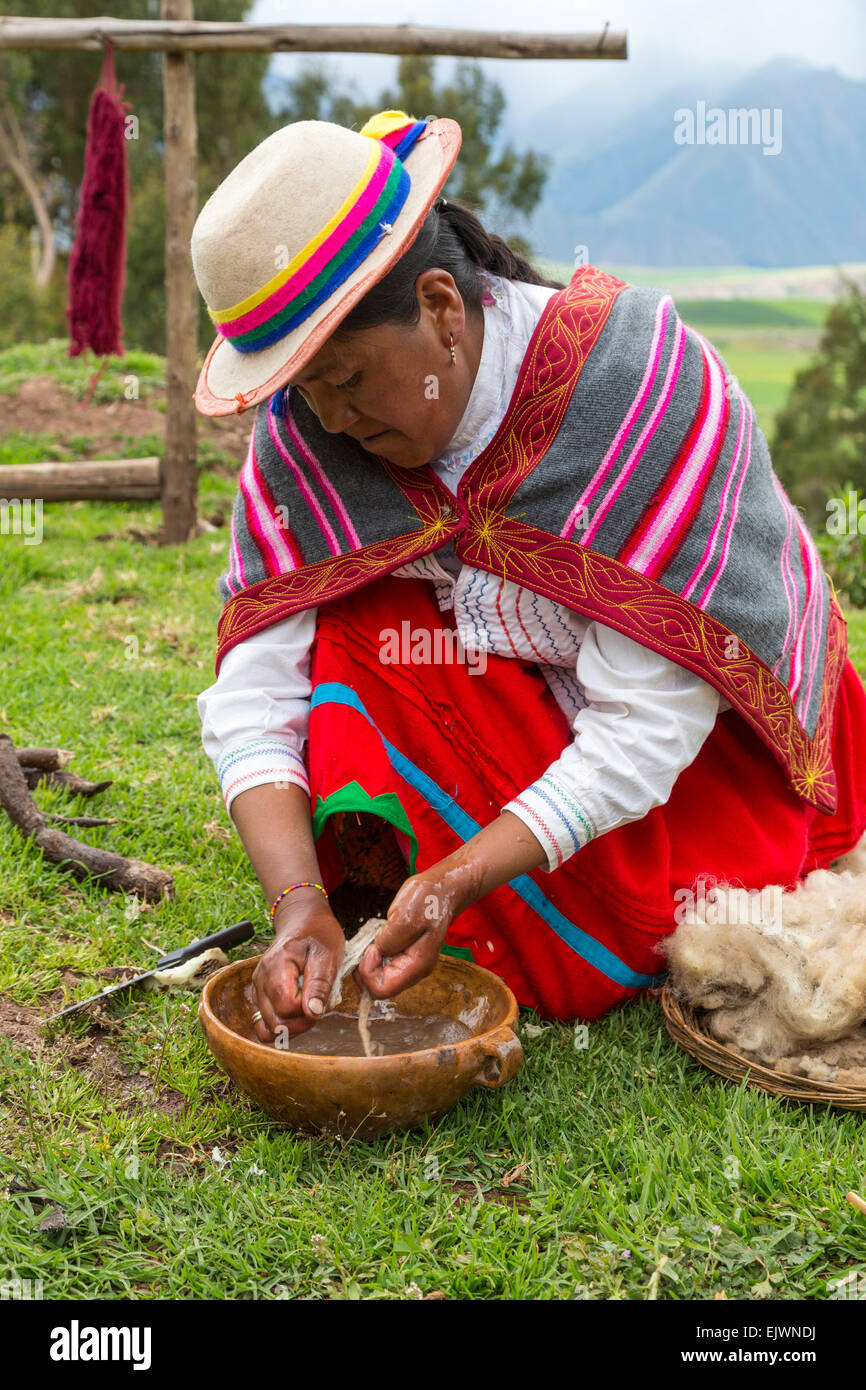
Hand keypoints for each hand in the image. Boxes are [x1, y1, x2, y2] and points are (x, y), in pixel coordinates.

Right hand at [251, 890, 344, 1042]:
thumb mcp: (327, 955)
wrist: (302, 921)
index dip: (307, 1011)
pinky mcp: (259, 995)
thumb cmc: (318, 935)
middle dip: (300, 1023)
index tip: (322, 1000)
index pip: (286, 1007)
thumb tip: (313, 1013)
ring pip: (267, 1028)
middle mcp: (260, 980)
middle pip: (274, 1023)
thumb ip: (320, 984)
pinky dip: (282, 1023)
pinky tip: (298, 1010)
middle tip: (318, 1005)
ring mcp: (257, 989)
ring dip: (291, 1027)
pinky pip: (265, 1022)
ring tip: (307, 1008)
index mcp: (276, 966)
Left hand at [356, 855, 481, 998]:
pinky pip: (381, 964)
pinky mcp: (402, 955)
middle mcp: (413, 970)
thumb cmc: (428, 899)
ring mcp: (408, 964)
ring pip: (378, 976)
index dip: (368, 972)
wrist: (442, 889)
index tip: (372, 947)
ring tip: (377, 936)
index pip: (382, 990)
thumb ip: (389, 940)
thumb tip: (375, 954)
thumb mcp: (406, 916)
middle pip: (378, 986)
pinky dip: (374, 952)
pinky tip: (380, 935)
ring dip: (370, 960)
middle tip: (371, 941)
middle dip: (366, 967)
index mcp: (417, 965)